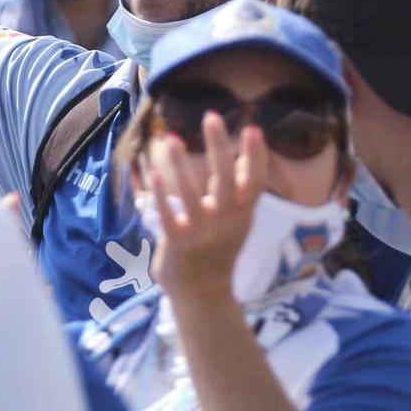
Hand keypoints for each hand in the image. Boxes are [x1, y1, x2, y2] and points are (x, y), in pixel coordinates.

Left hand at [144, 114, 266, 301]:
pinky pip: (169, 217)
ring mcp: (202, 234)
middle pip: (227, 180)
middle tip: (211, 116)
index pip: (256, 181)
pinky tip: (154, 173)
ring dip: (183, 167)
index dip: (256, 155)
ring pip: (192, 196)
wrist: (204, 295)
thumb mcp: (238, 221)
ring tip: (173, 139)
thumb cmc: (219, 249)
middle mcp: (226, 222)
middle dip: (220, 147)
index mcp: (243, 214)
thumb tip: (248, 156)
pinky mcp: (178, 245)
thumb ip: (241, 191)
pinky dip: (162, 196)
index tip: (253, 128)